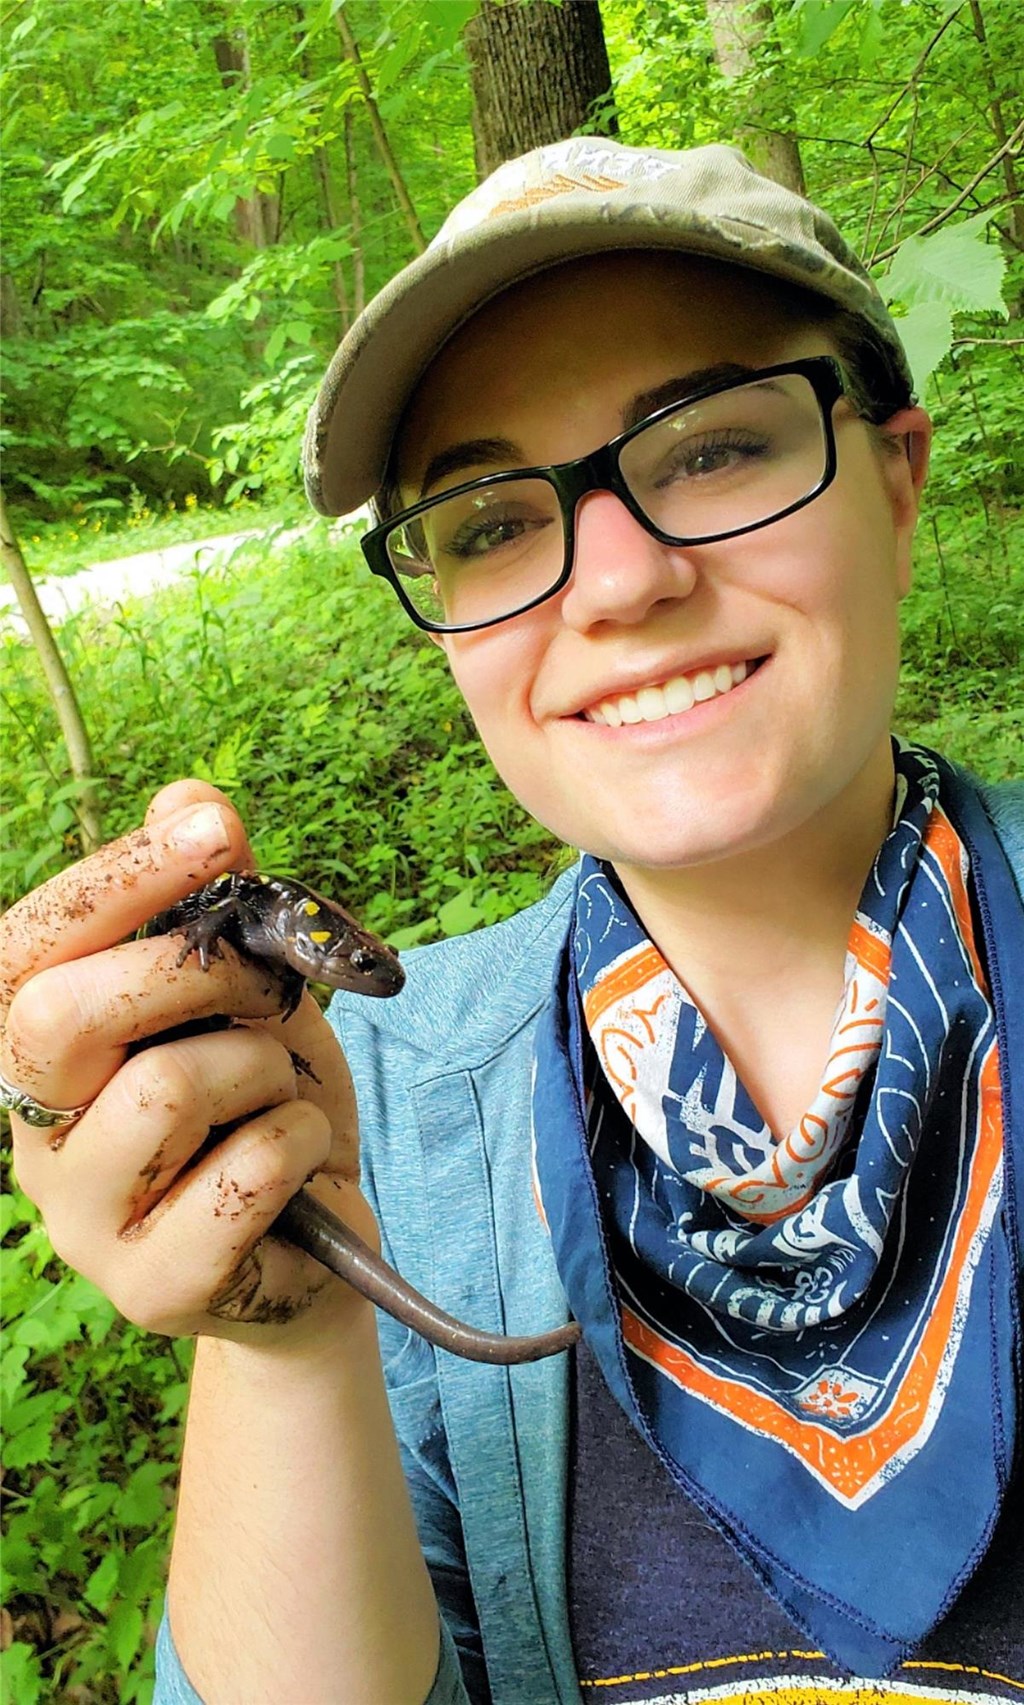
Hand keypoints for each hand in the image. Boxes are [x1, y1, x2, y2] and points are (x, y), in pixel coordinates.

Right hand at [1, 780, 376, 1348]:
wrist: (321, 1239)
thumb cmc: (266, 1103)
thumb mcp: (249, 994)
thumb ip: (214, 906)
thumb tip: (186, 792)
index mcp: (40, 1054)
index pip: (27, 950)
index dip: (113, 877)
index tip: (211, 827)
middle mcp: (34, 1137)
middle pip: (63, 1013)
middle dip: (193, 973)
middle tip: (267, 988)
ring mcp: (83, 1223)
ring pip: (169, 1087)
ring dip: (265, 1069)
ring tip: (280, 1095)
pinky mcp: (153, 1289)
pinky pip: (245, 1172)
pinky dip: (302, 1141)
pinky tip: (302, 1159)